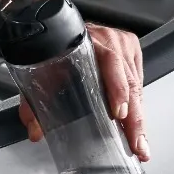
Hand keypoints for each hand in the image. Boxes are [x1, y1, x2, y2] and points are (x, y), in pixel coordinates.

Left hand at [18, 23, 148, 161]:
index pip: (110, 61)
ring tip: (139, 143)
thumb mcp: (41, 70)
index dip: (117, 88)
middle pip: (129, 81)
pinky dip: (138, 107)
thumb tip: (35, 130)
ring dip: (138, 118)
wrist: (60, 30)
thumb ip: (34, 101)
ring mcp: (124, 46)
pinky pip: (139, 83)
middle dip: (134, 117)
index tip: (119, 112)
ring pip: (137, 86)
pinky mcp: (132, 53)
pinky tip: (136, 127)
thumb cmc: (54, 48)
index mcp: (89, 40)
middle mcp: (111, 40)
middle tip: (136, 143)